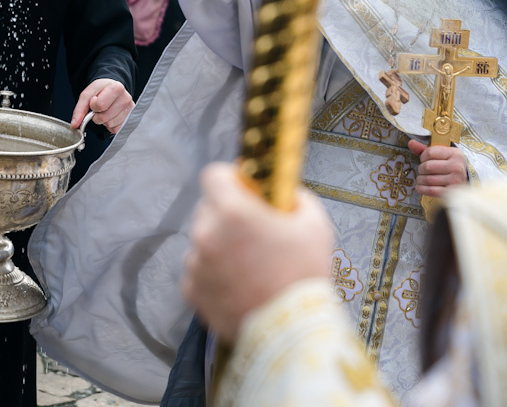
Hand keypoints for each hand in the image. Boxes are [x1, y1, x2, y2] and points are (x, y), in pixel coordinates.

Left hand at [70, 77, 132, 133]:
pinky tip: (111, 116)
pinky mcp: (130, 120)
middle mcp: (126, 98)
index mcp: (116, 88)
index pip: (100, 105)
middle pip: (104, 117)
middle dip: (96, 115)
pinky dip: (109, 125)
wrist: (111, 89)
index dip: (93, 105)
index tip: (94, 100)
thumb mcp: (87, 94)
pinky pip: (115, 129)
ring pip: (110, 125)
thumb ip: (79, 109)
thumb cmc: (100, 91)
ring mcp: (130, 110)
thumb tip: (74, 125)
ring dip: (103, 121)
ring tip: (105, 111)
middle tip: (98, 108)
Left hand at [182, 162, 334, 342]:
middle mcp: (206, 234)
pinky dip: (213, 273)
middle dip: (227, 214)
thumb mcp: (314, 224)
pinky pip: (198, 270)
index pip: (213, 175)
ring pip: (202, 241)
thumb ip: (295, 197)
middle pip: (207, 208)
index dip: (230, 180)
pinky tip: (238, 284)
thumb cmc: (305, 274)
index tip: (244, 190)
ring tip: (248, 265)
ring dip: (219, 245)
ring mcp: (196, 264)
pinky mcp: (192, 292)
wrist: (292, 331)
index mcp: (232, 211)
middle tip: (253, 231)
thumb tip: (284, 193)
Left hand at [408, 139, 467, 196]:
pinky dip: (422, 189)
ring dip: (420, 179)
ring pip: (428, 179)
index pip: (430, 152)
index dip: (423, 156)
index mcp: (454, 154)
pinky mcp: (450, 192)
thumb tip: (411, 143)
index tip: (424, 159)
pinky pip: (431, 191)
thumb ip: (425, 148)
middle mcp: (456, 166)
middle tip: (422, 170)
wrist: (463, 180)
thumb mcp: (441, 153)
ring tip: (421, 178)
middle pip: (427, 166)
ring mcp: (455, 180)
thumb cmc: (449, 164)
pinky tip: (419, 187)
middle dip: (421, 169)